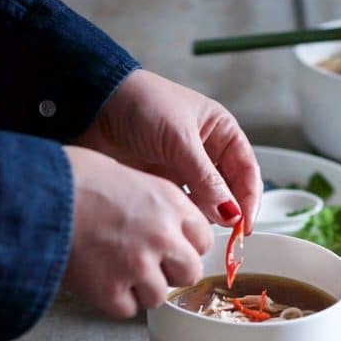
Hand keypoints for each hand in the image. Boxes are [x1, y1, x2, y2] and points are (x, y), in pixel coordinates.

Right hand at [63, 146, 212, 317]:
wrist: (34, 194)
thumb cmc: (73, 177)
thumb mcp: (129, 176)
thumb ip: (156, 205)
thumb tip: (166, 223)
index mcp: (171, 203)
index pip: (202, 240)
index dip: (185, 246)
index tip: (172, 247)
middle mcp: (162, 236)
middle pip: (189, 273)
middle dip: (170, 272)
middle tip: (145, 263)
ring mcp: (138, 266)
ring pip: (159, 297)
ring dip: (141, 289)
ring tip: (115, 269)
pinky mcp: (110, 291)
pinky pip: (127, 310)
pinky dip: (113, 300)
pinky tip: (98, 278)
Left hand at [76, 69, 261, 234]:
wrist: (91, 105)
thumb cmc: (140, 105)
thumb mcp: (180, 140)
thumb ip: (207, 179)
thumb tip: (231, 214)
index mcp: (220, 131)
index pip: (246, 170)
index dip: (249, 199)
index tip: (245, 225)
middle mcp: (206, 152)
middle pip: (230, 191)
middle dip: (229, 212)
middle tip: (225, 236)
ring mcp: (183, 170)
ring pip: (206, 203)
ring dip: (205, 216)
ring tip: (197, 224)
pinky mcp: (162, 184)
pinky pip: (181, 207)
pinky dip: (184, 217)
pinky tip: (179, 221)